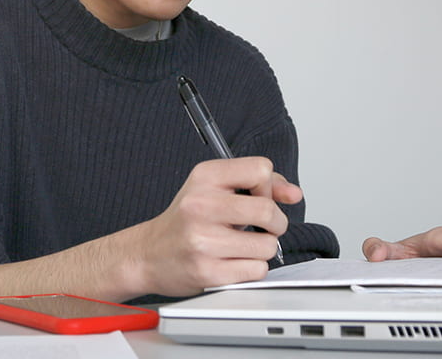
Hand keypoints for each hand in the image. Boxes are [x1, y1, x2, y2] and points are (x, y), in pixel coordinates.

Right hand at [125, 156, 300, 296]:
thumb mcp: (215, 188)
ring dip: (261, 249)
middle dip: (274, 223)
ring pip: (267, 245)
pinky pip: (256, 270)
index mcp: (204, 177)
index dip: (268, 186)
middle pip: (268, 210)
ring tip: (240, 246)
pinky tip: (232, 261)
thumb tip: (293, 193)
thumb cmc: (185, 221)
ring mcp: (202, 240)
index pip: (261, 169)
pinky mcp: (207, 271)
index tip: (256, 197)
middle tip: (260, 227)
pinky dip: (251, 268)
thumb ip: (259, 185)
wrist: (148, 254)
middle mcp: (200, 205)